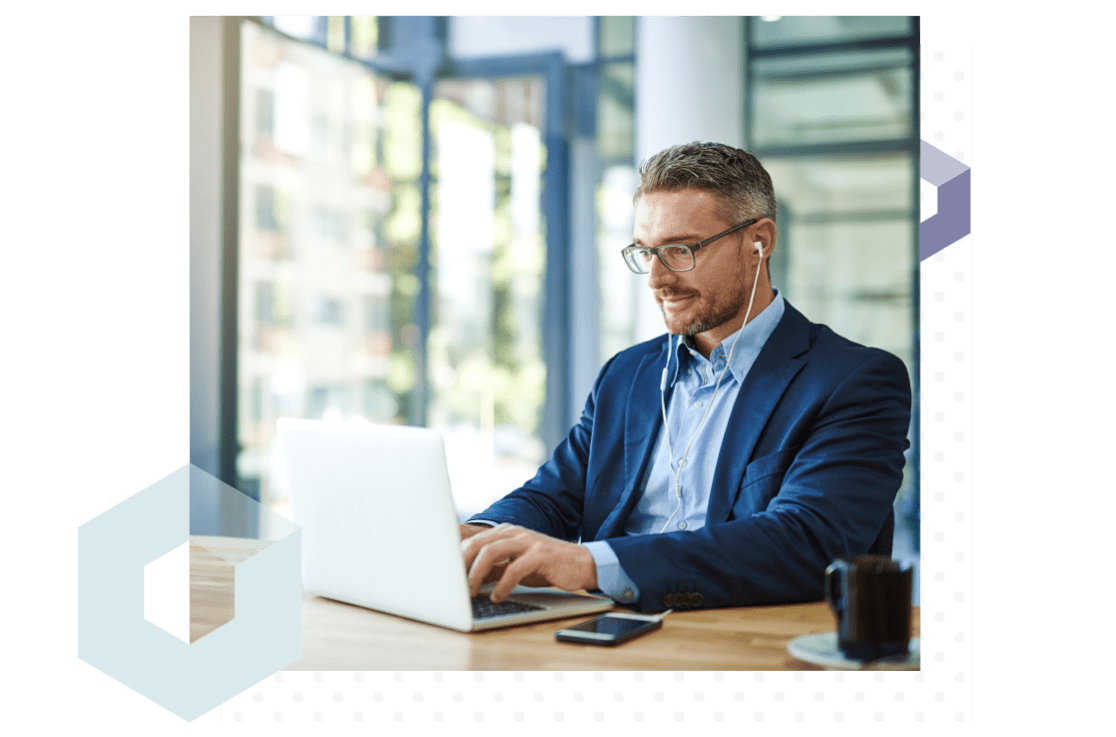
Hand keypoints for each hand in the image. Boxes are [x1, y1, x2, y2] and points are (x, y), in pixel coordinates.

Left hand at [461, 523, 597, 602]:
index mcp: (504, 532)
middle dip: (461, 566)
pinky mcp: (541, 554)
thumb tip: (464, 580)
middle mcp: (513, 532)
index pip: (471, 539)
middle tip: (452, 587)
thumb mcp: (513, 565)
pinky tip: (497, 597)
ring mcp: (527, 541)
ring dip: (476, 574)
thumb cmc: (544, 567)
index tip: (442, 574)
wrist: (581, 564)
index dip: (454, 556)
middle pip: (477, 543)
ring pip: (491, 552)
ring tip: (469, 593)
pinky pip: (515, 568)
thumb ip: (492, 568)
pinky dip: (502, 584)